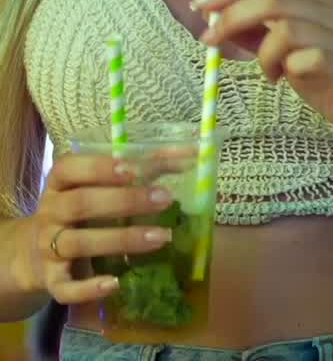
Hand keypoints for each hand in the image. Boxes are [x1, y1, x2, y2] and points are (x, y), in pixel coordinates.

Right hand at [20, 150, 190, 301]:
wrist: (36, 254)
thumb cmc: (80, 210)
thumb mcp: (99, 187)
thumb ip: (140, 169)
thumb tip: (187, 155)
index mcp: (59, 182)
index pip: (71, 167)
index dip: (101, 168)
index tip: (134, 168)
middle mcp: (50, 211)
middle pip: (82, 204)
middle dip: (125, 201)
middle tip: (164, 200)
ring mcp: (48, 247)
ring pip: (80, 243)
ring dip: (122, 240)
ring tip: (162, 237)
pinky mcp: (51, 281)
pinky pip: (66, 288)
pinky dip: (88, 288)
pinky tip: (115, 284)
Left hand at [191, 0, 332, 162]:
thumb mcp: (288, 58)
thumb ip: (260, 37)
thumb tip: (219, 22)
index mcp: (321, 2)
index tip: (200, 4)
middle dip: (233, 12)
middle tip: (209, 37)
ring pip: (288, 26)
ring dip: (262, 51)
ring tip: (266, 73)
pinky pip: (309, 57)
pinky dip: (286, 67)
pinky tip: (285, 81)